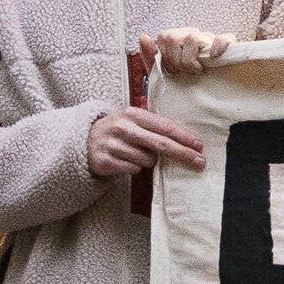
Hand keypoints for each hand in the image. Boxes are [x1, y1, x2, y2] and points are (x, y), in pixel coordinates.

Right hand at [84, 104, 206, 176]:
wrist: (84, 141)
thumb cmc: (119, 131)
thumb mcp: (135, 121)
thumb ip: (158, 126)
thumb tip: (190, 137)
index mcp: (133, 114)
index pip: (165, 126)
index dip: (184, 137)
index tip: (199, 145)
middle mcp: (122, 128)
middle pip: (161, 144)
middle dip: (183, 154)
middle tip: (200, 162)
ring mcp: (113, 145)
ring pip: (148, 160)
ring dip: (150, 161)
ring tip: (138, 154)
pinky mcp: (105, 162)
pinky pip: (135, 170)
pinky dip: (136, 168)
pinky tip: (126, 160)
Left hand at [126, 28, 231, 89]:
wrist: (200, 106)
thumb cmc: (183, 86)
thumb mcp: (161, 74)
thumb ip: (150, 56)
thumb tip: (144, 37)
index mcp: (180, 41)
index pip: (165, 36)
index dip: (165, 56)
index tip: (172, 72)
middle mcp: (194, 37)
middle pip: (174, 37)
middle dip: (174, 59)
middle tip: (183, 73)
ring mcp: (211, 42)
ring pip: (193, 37)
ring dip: (190, 59)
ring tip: (197, 72)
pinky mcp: (230, 48)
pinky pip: (225, 38)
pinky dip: (219, 44)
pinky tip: (215, 56)